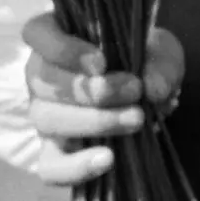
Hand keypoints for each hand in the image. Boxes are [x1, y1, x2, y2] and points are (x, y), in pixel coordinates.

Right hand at [19, 12, 181, 188]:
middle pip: (43, 82)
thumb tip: (153, 89)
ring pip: (47, 119)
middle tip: (135, 90)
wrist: (148, 96)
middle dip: (92, 90)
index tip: (101, 62)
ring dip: (94, 122)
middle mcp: (41, 75)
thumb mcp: (162, 54)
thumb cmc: (145, 62)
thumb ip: (161, 65)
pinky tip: (108, 160)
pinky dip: (75, 167)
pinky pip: (50, 166)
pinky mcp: (54, 151)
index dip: (62, 48)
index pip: (37, 33)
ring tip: (136, 120)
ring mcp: (44, 115)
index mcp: (57, 37)